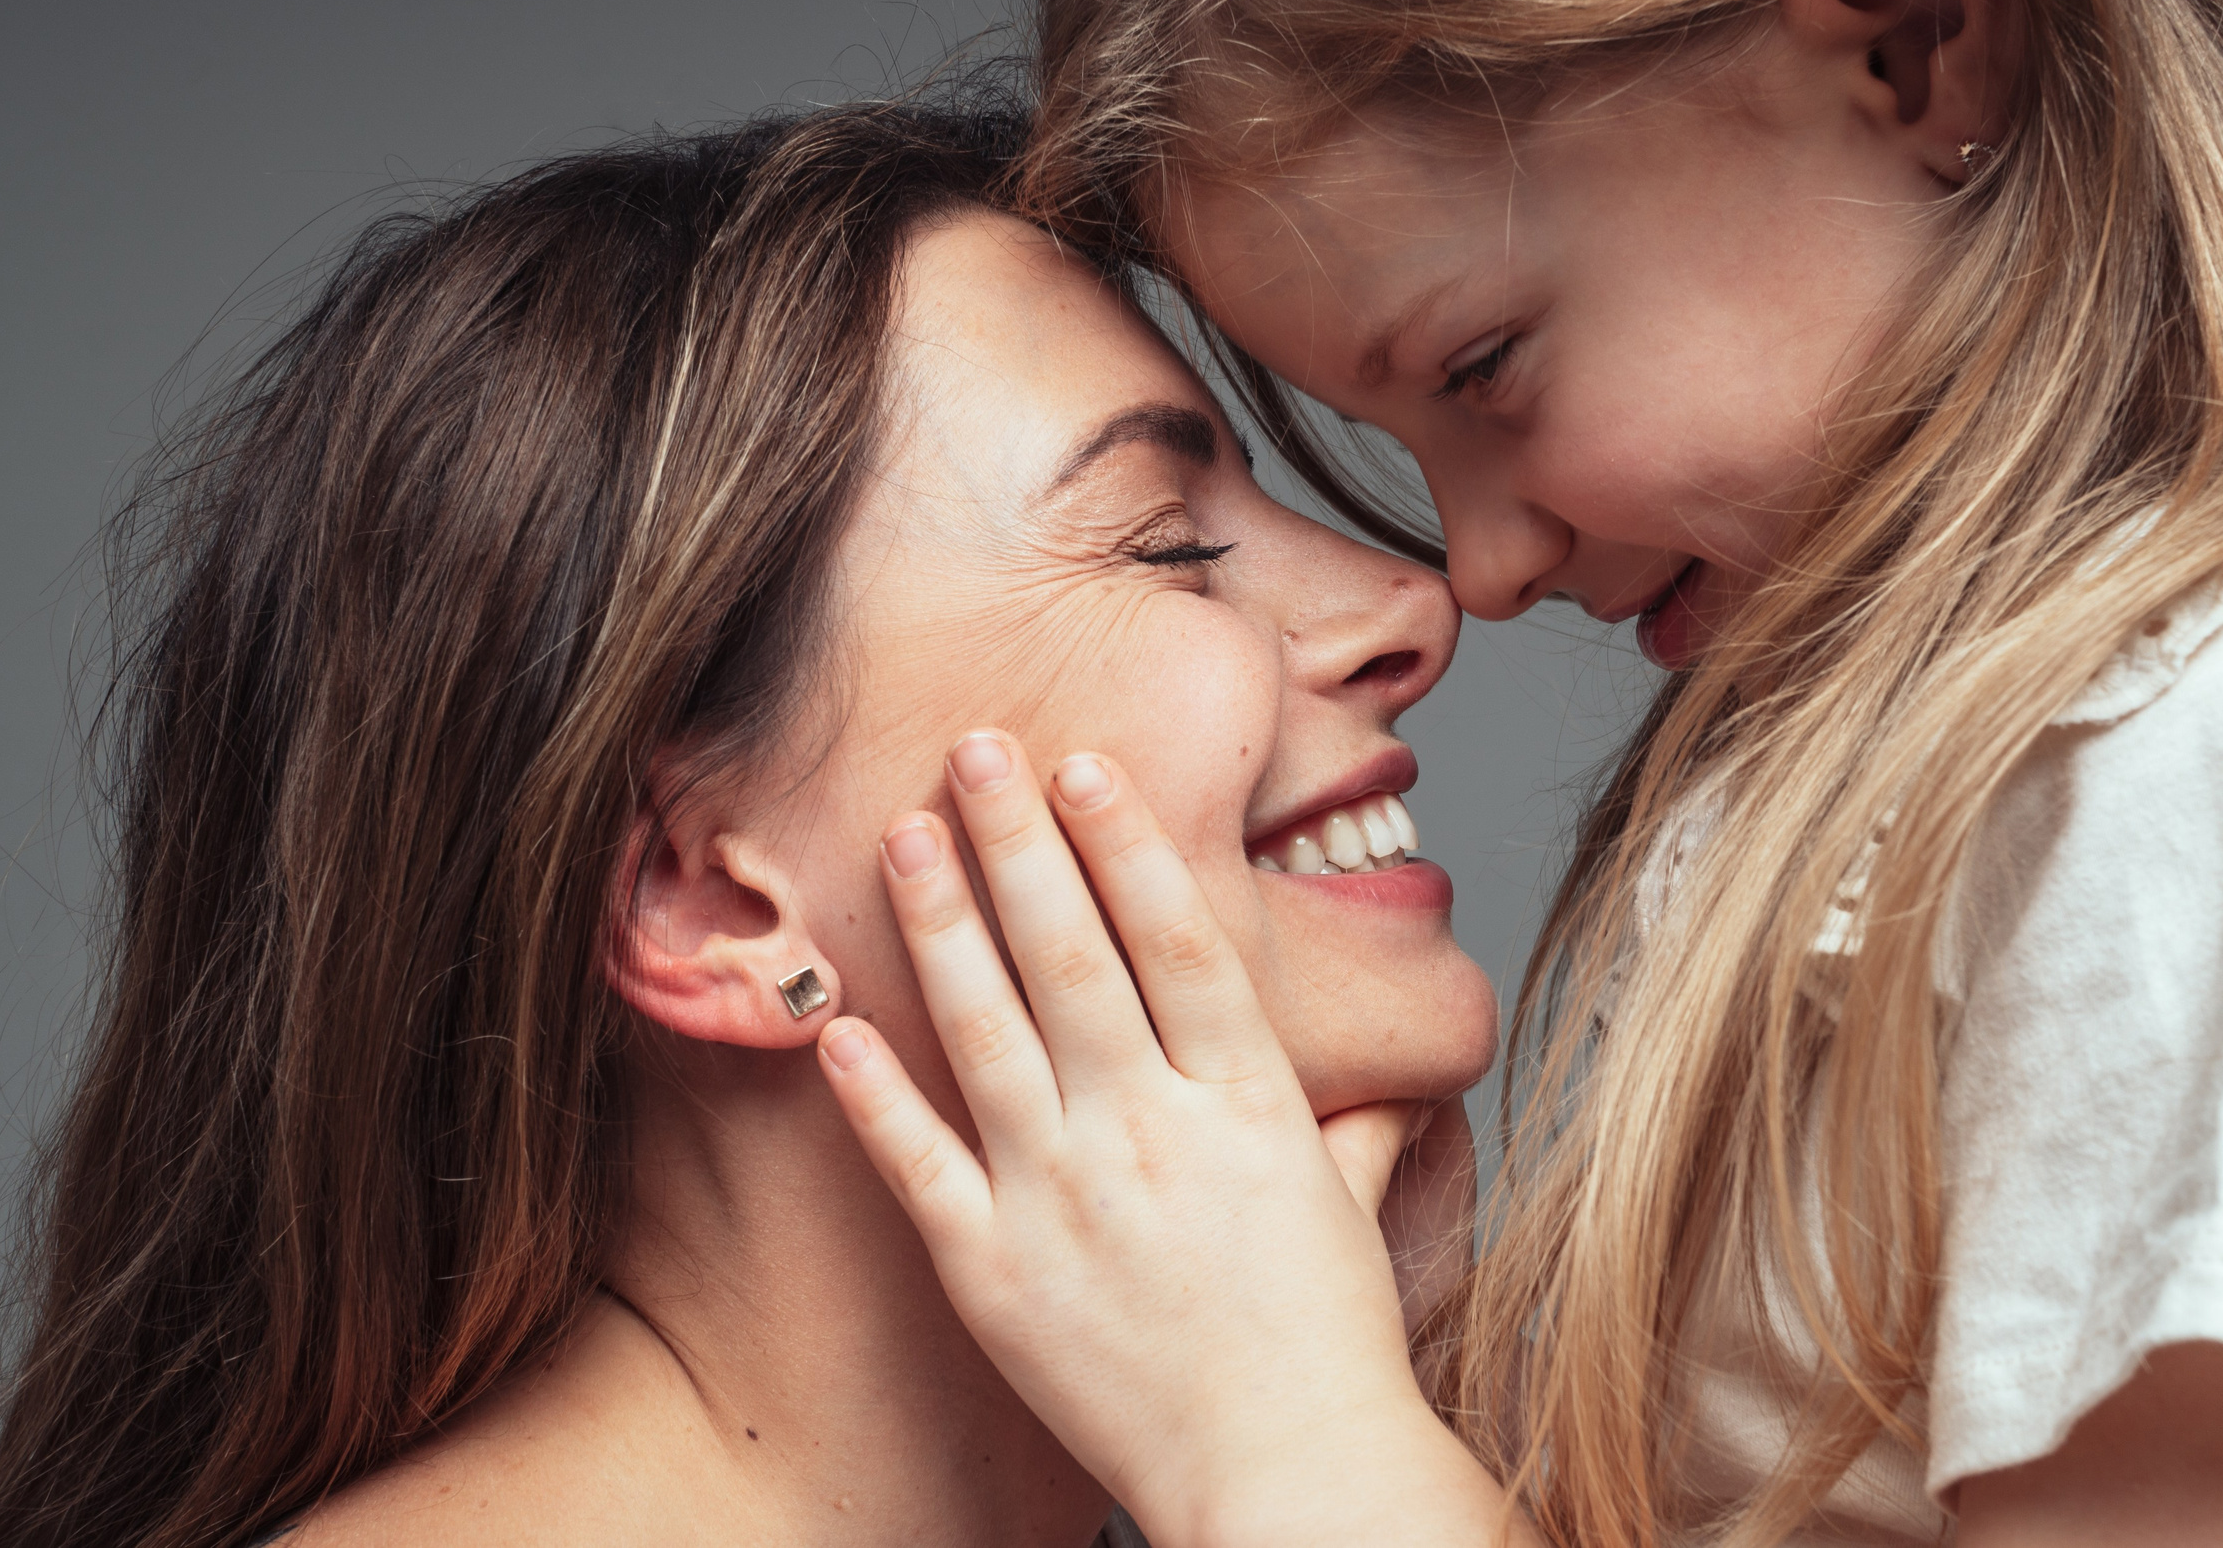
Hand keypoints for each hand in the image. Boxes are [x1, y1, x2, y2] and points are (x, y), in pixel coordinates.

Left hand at [813, 732, 1521, 1547]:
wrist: (1285, 1474)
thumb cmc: (1325, 1348)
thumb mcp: (1348, 1210)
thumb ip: (1350, 1126)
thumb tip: (1384, 1081)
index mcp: (1247, 1102)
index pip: (1177, 939)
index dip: (1127, 842)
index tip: (1085, 764)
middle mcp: (1150, 1130)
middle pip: (1072, 953)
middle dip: (1019, 840)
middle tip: (976, 748)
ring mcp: (1064, 1197)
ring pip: (988, 1029)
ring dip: (944, 921)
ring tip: (906, 832)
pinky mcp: (994, 1271)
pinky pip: (920, 1162)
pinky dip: (875, 1089)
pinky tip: (838, 1018)